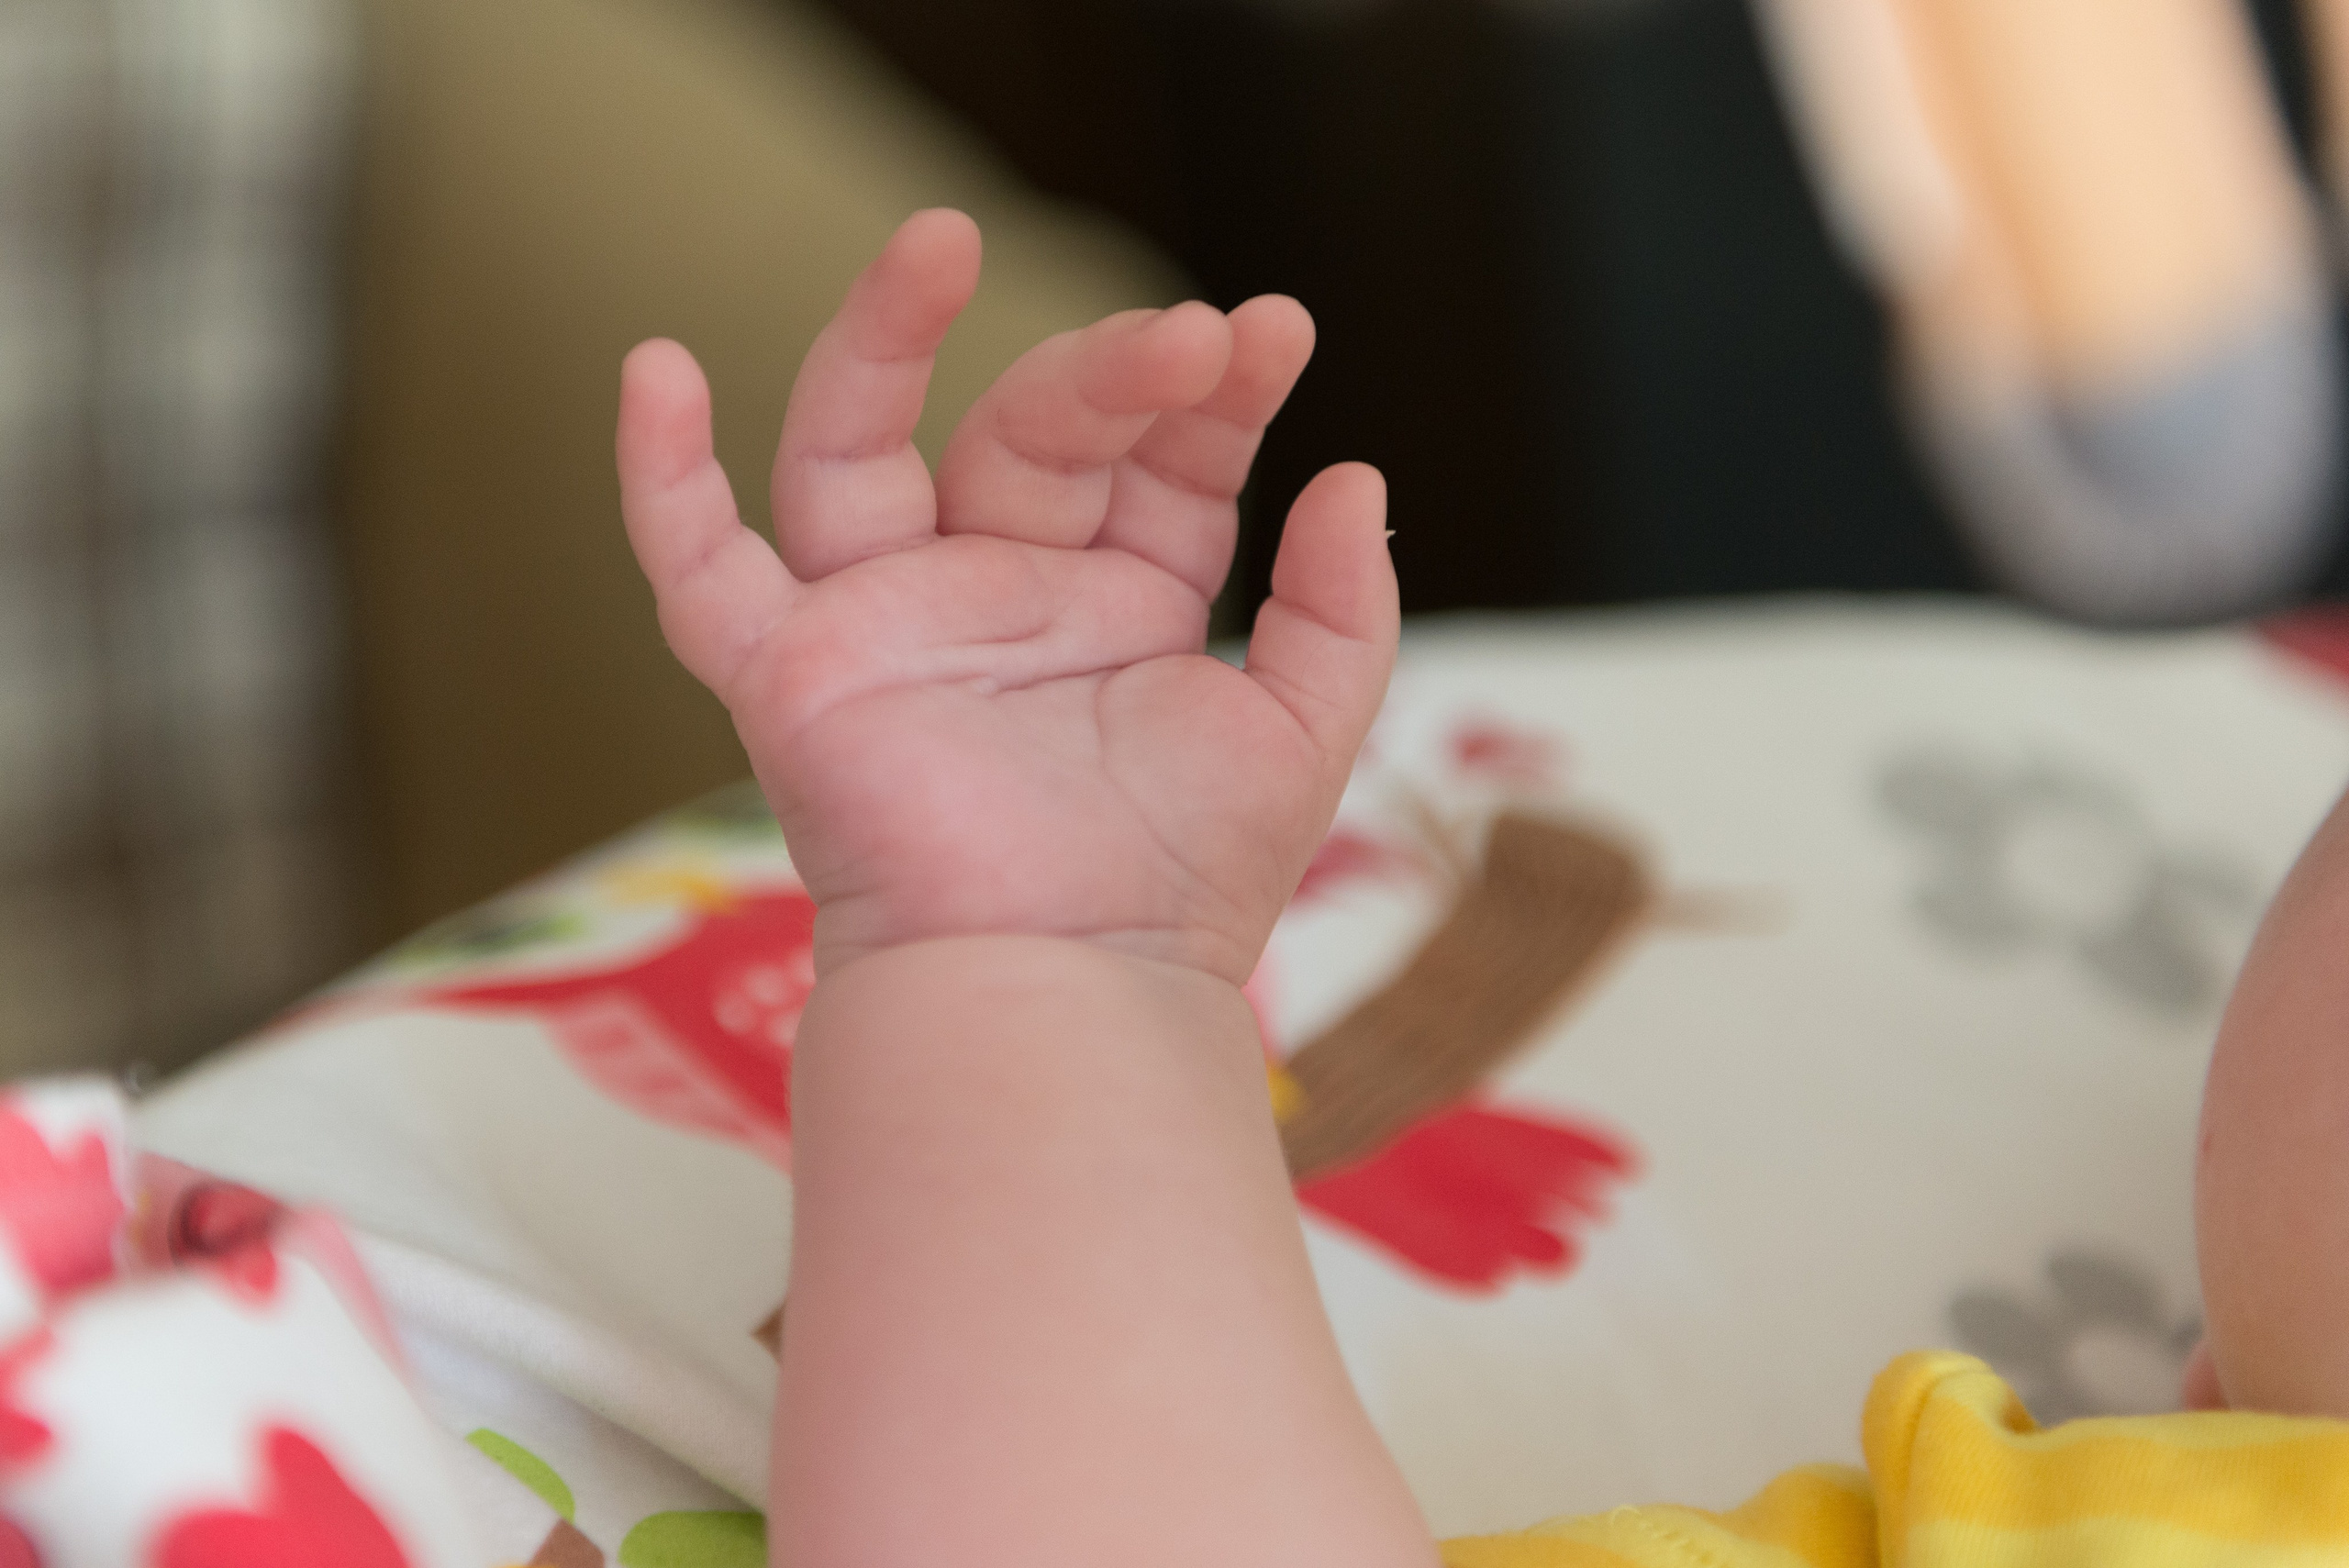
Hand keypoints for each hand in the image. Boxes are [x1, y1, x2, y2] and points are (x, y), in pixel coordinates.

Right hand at [616, 210, 1396, 982]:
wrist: (1076, 992)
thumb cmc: (1181, 888)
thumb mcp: (1300, 732)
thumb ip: (1340, 610)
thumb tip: (1357, 473)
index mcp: (1117, 605)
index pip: (1160, 460)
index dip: (1214, 394)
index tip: (1274, 331)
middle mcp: (998, 596)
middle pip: (1029, 430)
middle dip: (1109, 371)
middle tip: (1189, 335)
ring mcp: (886, 625)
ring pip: (855, 445)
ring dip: (886, 336)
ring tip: (939, 234)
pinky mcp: (789, 679)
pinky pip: (698, 569)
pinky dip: (659, 479)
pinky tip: (651, 370)